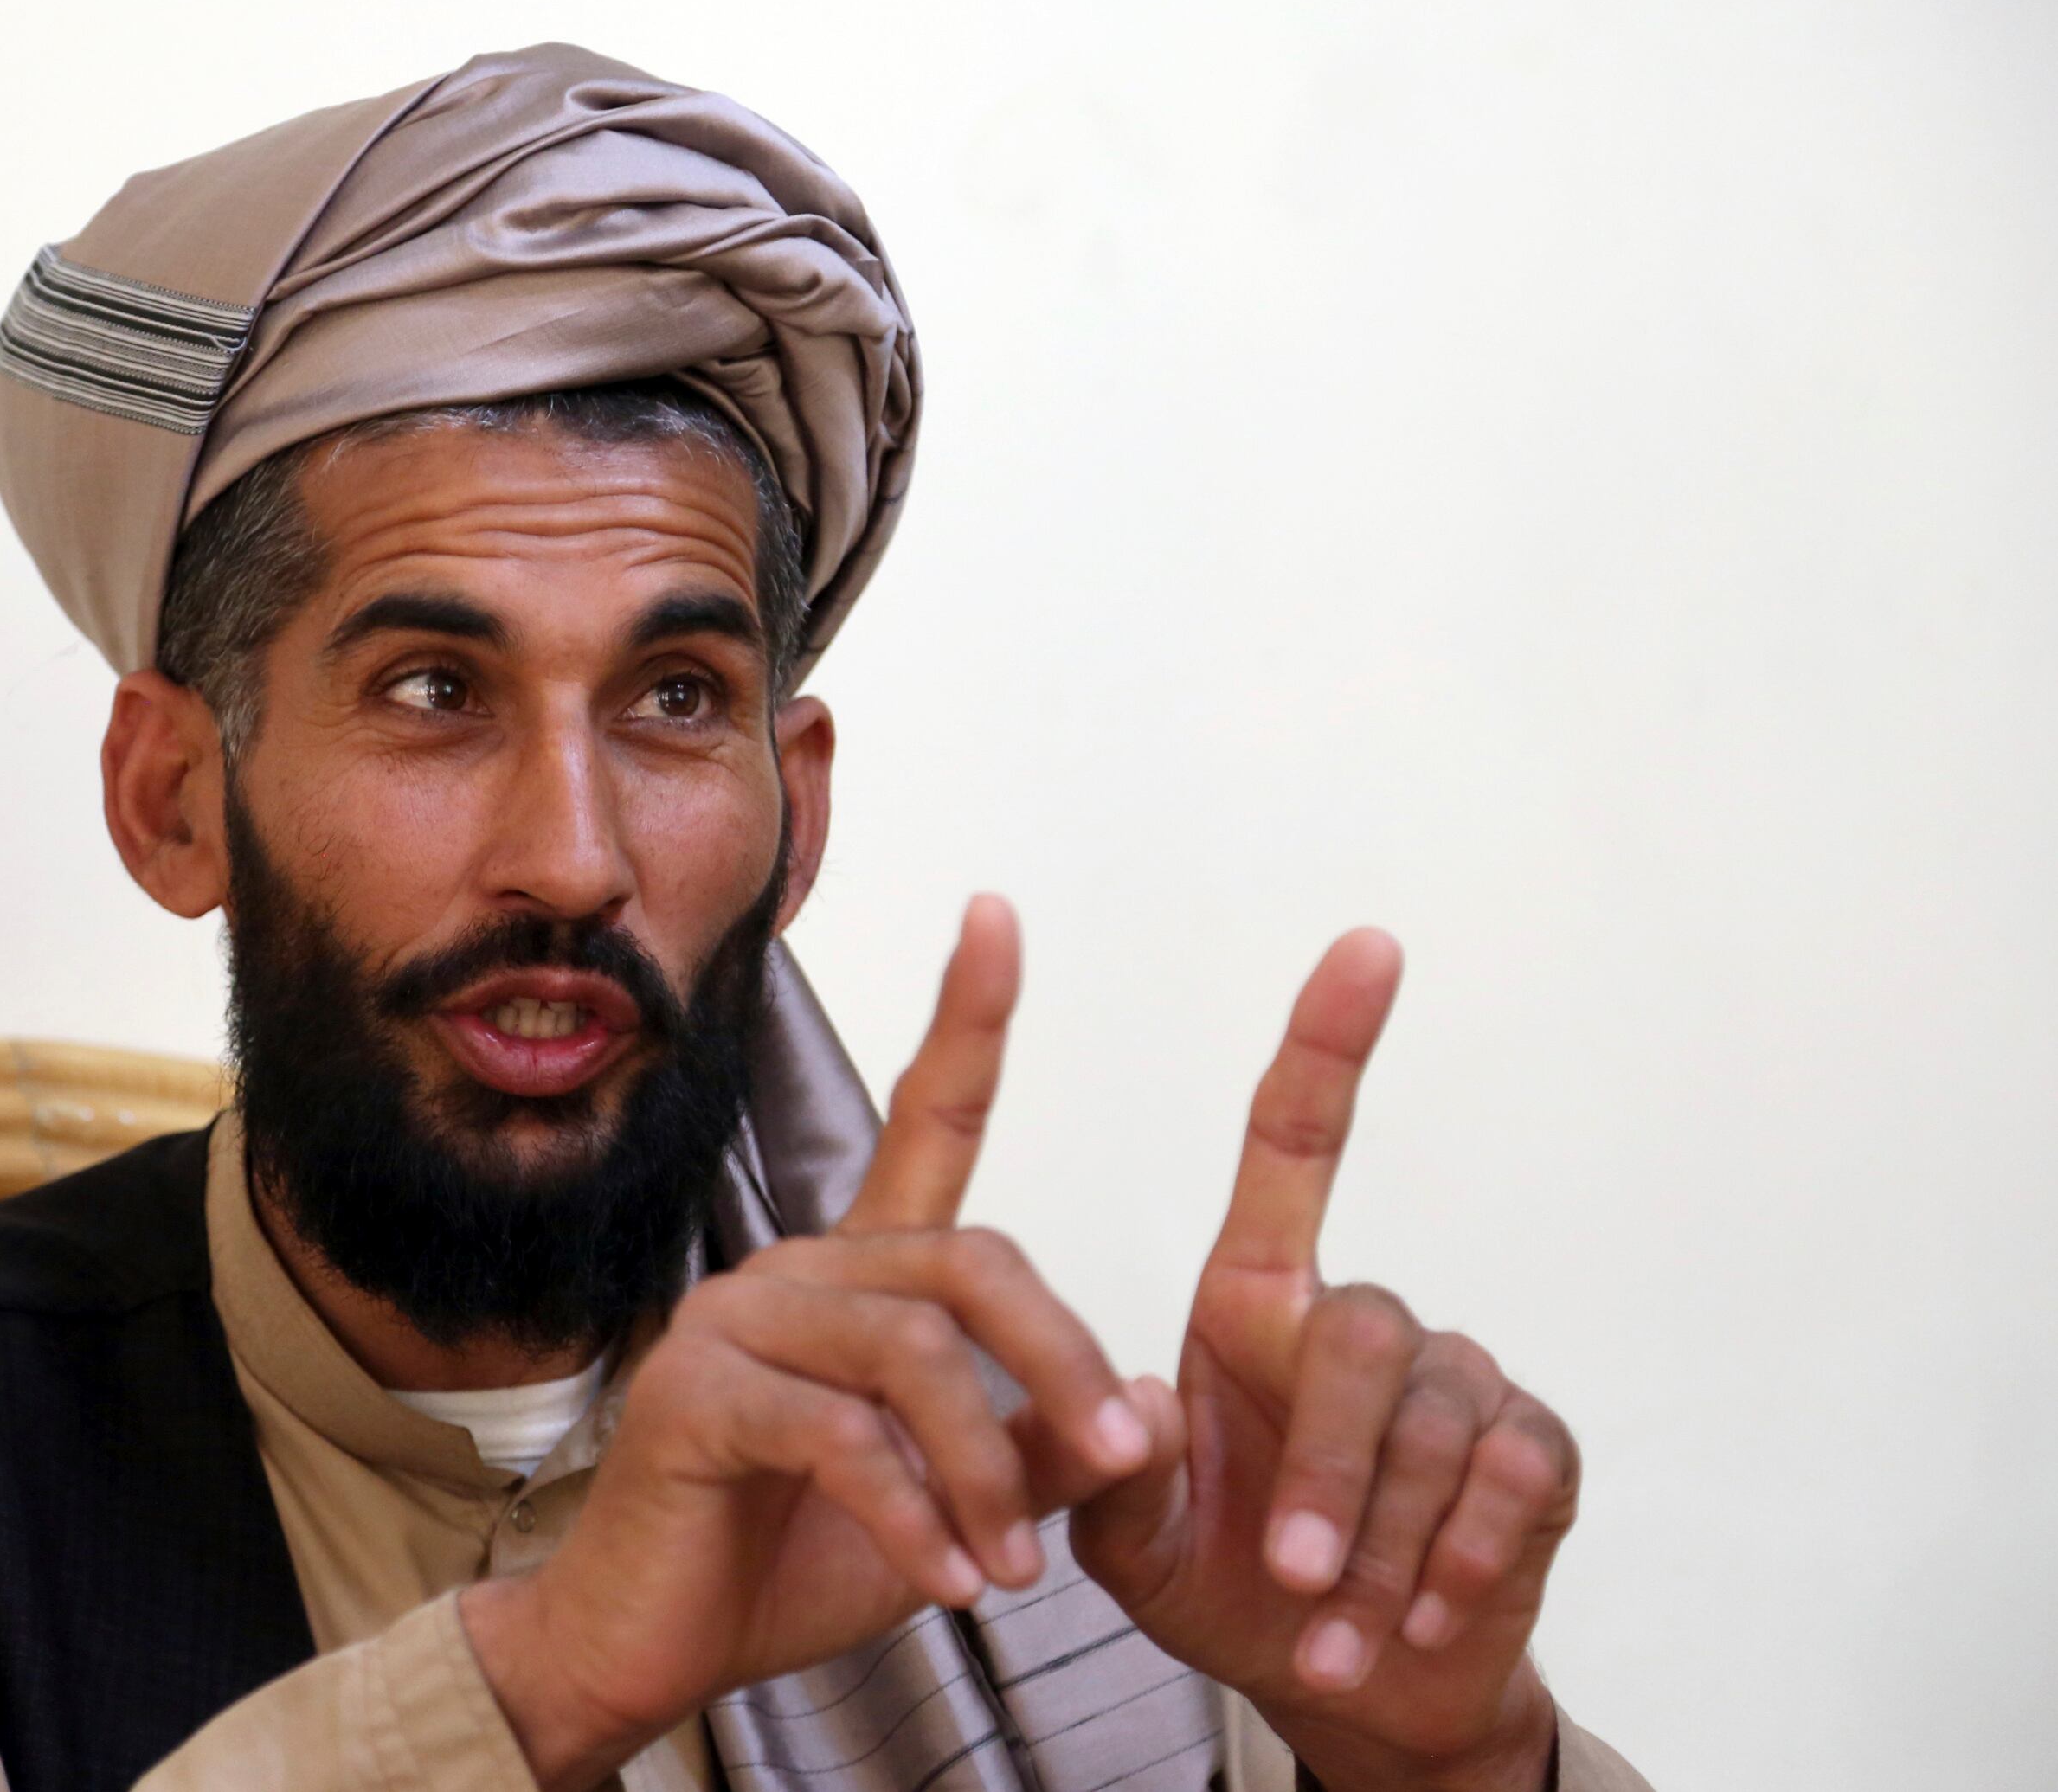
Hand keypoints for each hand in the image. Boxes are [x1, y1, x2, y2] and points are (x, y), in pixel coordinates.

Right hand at [463, 897, 1155, 1791]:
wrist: (651, 1649)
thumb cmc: (795, 1564)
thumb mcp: (959, 1512)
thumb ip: (1046, 1456)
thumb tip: (1153, 1410)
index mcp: (856, 1278)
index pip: (924, 1122)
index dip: (967, 1021)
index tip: (997, 917)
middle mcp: (793, 1273)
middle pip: (967, 1261)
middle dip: (1059, 1355)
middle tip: (1121, 1451)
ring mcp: (732, 1324)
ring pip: (910, 1353)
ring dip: (989, 1470)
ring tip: (1016, 1572)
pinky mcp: (693, 1396)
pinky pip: (840, 1437)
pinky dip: (914, 1519)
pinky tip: (949, 1586)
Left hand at [1069, 931, 1577, 1791]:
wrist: (1349, 1694)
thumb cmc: (1225, 1587)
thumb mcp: (1131, 1544)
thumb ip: (1104, 1477)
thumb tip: (1126, 1401)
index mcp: (1253, 1304)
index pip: (1297, 1145)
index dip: (1328, 1043)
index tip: (1366, 942)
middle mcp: (1357, 1322)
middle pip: (1366, 1331)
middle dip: (1335, 1463)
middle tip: (1299, 1574)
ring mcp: (1457, 1383)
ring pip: (1436, 1423)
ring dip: (1388, 1543)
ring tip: (1337, 1630)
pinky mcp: (1533, 1454)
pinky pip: (1512, 1477)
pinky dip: (1462, 1558)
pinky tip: (1422, 1617)